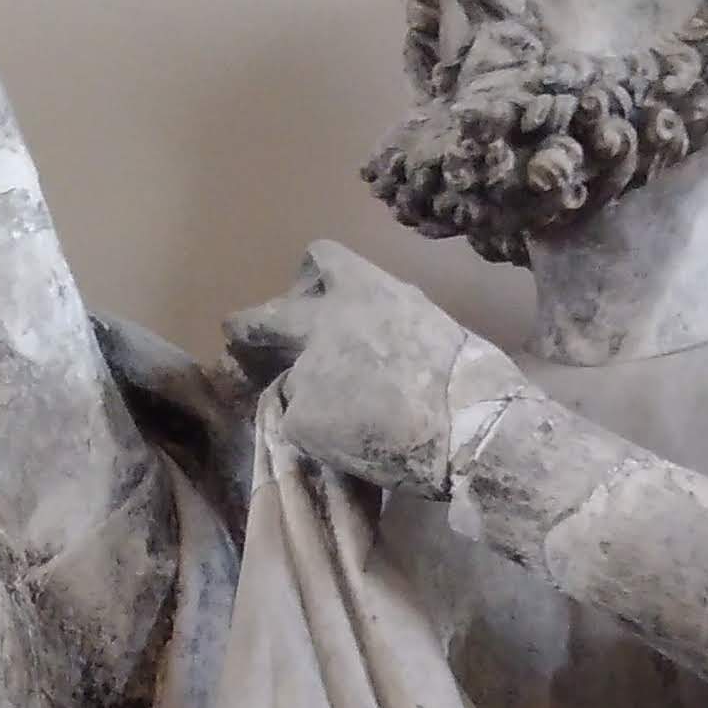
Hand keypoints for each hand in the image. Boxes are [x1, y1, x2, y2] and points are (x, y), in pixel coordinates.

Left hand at [225, 241, 491, 496]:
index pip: (320, 260)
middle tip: (240, 341)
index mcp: (365, 289)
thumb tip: (377, 337)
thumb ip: (388, 322)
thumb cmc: (467, 378)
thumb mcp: (427, 323)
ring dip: (310, 399)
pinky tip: (353, 447)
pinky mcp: (301, 418)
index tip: (309, 297)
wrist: (466, 429)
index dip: (311, 281)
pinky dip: (320, 439)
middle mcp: (324, 322)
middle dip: (248, 329)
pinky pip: (301, 427)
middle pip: (265, 318)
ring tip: (347, 423)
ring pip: (292, 383)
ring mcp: (307, 371)